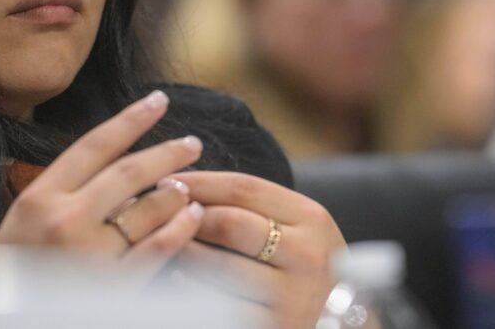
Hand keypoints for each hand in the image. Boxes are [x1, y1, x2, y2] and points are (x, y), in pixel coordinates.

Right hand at [0, 90, 204, 277]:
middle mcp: (64, 220)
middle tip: (192, 143)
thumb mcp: (23, 223)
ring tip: (187, 186)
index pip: (94, 145)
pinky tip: (191, 217)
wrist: (3, 322)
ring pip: (148, 209)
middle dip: (166, 153)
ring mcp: (89, 254)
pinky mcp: (112, 287)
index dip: (131, 119)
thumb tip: (113, 163)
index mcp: (38, 197)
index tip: (158, 101)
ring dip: (175, 193)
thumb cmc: (13, 275)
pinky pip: (157, 249)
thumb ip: (61, 193)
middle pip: (128, 172)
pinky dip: (180, 229)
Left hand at [172, 171, 345, 328]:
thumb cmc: (303, 271)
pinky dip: (191, 289)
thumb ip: (254, 209)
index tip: (168, 180)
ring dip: (182, 252)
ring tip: (160, 244)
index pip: (245, 188)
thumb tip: (186, 186)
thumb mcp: (297, 231)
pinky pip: (218, 304)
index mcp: (312, 219)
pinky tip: (176, 281)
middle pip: (229, 224)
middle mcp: (308, 256)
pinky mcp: (275, 328)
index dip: (200, 181)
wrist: (338, 327)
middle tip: (156, 213)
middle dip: (186, 216)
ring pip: (218, 267)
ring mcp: (293, 297)